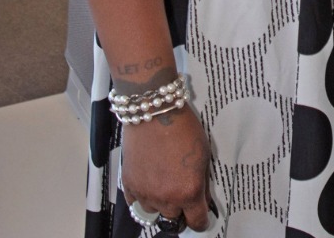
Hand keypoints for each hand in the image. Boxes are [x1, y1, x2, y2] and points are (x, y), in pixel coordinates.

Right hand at [123, 107, 211, 231]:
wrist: (155, 113)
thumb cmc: (184, 129)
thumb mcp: (203, 154)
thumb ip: (201, 181)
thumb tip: (201, 197)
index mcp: (189, 191)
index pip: (196, 221)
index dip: (201, 221)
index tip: (201, 217)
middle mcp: (166, 198)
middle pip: (174, 216)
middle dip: (180, 207)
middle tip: (182, 189)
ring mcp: (146, 194)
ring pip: (155, 210)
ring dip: (161, 201)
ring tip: (164, 179)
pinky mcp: (129, 186)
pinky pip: (137, 202)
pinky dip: (144, 195)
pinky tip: (150, 179)